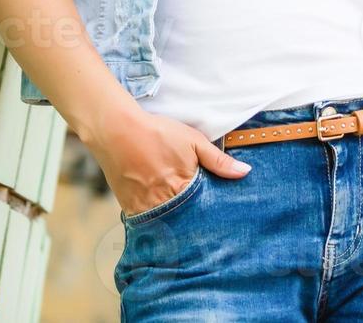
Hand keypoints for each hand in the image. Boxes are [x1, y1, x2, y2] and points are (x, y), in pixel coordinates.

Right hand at [89, 110, 251, 216]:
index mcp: (183, 187)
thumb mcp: (194, 142)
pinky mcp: (128, 207)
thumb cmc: (158, 134)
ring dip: (174, 227)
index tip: (220, 222)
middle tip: (203, 232)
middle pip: (184, 222)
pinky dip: (154, 223)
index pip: (204, 211)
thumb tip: (245, 172)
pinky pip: (144, 223)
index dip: (211, 215)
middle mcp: (163, 202)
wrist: (117, 130)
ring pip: (164, 225)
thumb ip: (219, 161)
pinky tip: (161, 220)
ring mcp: (143, 207)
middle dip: (194, 226)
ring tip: (183, 229)